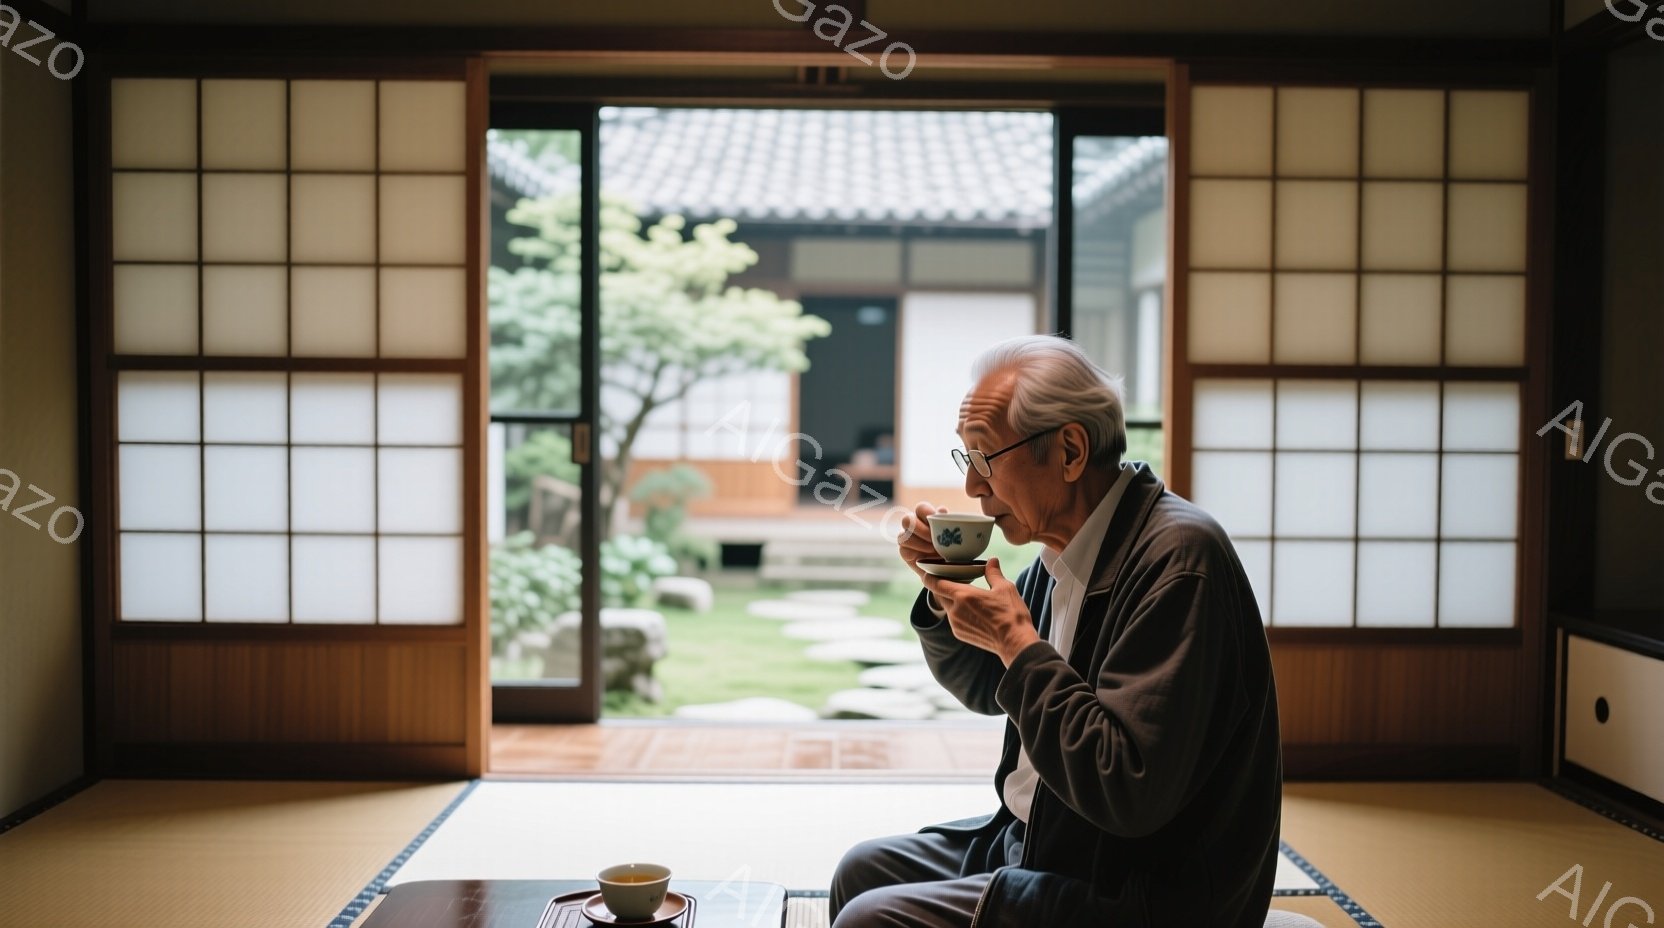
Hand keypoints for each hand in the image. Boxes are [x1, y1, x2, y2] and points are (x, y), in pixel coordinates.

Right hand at [896, 501, 946, 582]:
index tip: (937, 522)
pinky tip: (926, 558)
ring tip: (933, 550)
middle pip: (907, 520)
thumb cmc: (954, 548)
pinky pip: (903, 550)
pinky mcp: (905, 552)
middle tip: (934, 539)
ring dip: (919, 544)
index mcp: (927, 517)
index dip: (926, 512)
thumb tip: (941, 510)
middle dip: (921, 530)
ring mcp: (907, 538)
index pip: (921, 508)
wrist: (949, 568)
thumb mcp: (955, 535)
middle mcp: (914, 525)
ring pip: (903, 535)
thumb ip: (948, 522)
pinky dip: (915, 554)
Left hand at [920, 558, 1040, 665]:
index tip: (928, 571)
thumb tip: (992, 561)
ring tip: (965, 595)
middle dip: (941, 586)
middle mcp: (955, 610)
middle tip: (950, 579)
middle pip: (939, 594)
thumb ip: (994, 573)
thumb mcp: (1005, 588)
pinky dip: (957, 612)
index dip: (929, 577)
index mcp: (964, 595)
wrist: (1015, 643)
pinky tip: (971, 610)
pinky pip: (953, 619)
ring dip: (951, 600)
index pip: (936, 584)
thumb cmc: (1011, 614)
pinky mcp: (959, 634)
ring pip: (946, 607)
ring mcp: (956, 624)